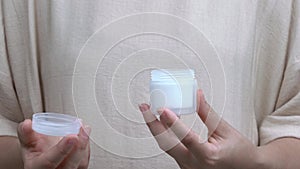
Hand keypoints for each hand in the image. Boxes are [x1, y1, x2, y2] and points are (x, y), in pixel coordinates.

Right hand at [17, 119, 90, 168]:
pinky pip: (84, 162)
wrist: (43, 163)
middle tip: (83, 129)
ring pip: (80, 164)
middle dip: (79, 146)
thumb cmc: (35, 154)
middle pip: (70, 164)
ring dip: (85, 146)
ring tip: (85, 129)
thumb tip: (27, 124)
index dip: (61, 149)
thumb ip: (26, 134)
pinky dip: (86, 149)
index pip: (50, 162)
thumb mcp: (27, 145)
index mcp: (38, 168)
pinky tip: (85, 136)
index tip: (72, 136)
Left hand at [139, 90, 261, 168]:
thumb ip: (208, 113)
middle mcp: (194, 164)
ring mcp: (188, 167)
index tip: (164, 108)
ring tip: (150, 112)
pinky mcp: (185, 166)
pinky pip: (171, 149)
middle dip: (153, 124)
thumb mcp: (225, 130)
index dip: (174, 122)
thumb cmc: (240, 152)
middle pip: (166, 144)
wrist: (247, 168)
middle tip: (145, 108)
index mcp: (208, 156)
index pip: (186, 137)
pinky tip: (163, 123)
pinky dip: (166, 134)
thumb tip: (197, 95)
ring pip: (167, 146)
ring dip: (158, 128)